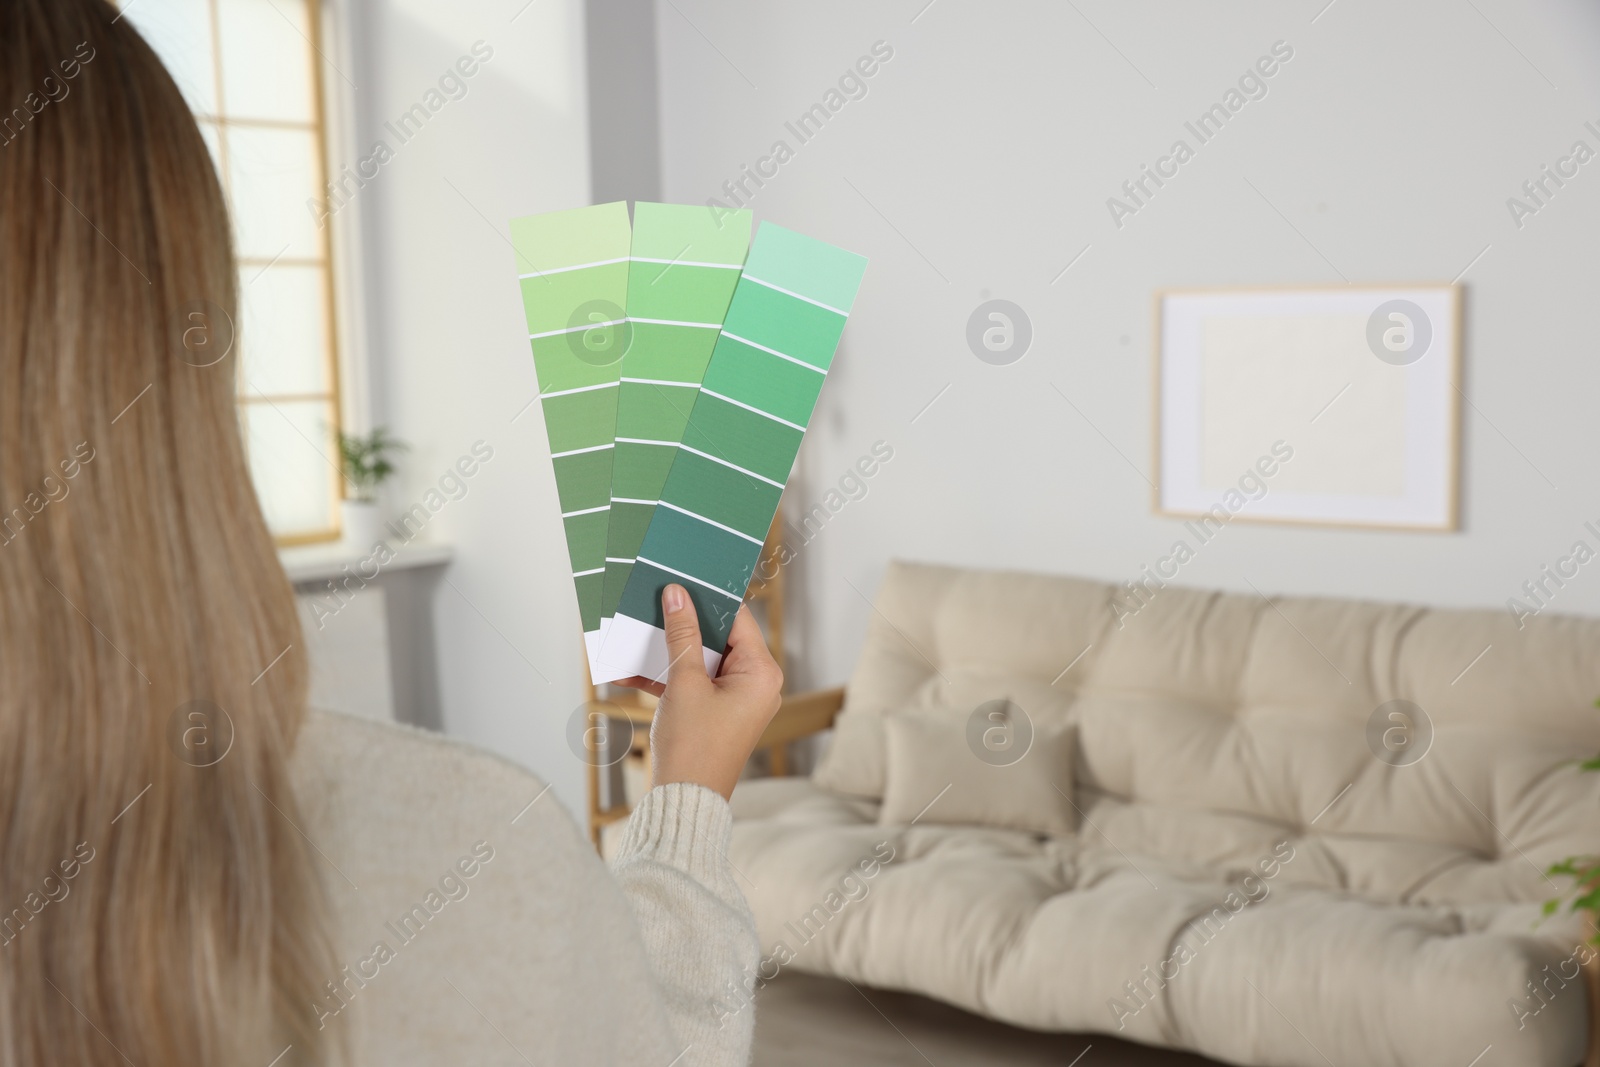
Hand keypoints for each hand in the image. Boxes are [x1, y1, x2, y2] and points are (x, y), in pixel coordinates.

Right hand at [613, 584, 782, 800]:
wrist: (683, 803)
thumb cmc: (692, 746)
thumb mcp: (683, 682)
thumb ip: (681, 635)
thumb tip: (676, 595)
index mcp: (762, 673)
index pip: (737, 619)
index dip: (708, 599)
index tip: (681, 580)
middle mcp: (756, 684)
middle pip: (718, 638)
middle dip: (683, 624)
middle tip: (655, 600)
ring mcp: (736, 700)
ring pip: (700, 661)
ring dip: (668, 652)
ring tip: (637, 632)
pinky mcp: (715, 714)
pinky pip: (692, 684)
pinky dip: (665, 678)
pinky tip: (628, 672)